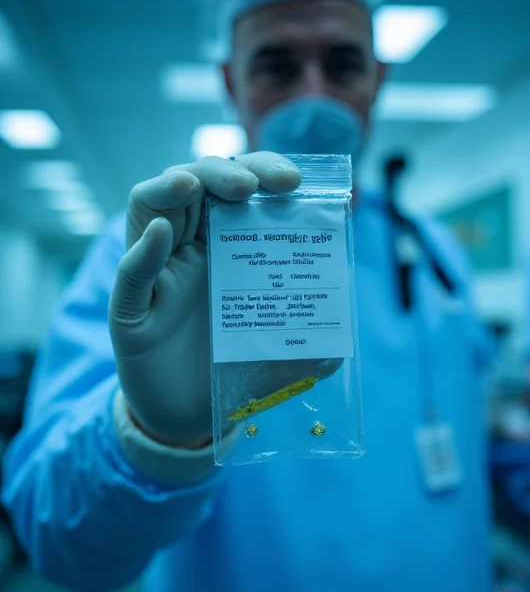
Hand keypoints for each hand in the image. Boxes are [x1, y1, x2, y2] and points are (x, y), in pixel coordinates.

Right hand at [108, 152, 302, 447]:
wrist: (189, 419)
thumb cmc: (231, 371)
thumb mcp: (277, 355)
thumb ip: (306, 347)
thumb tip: (338, 348)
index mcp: (227, 247)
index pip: (240, 191)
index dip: (262, 173)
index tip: (293, 182)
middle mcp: (188, 249)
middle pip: (195, 184)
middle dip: (223, 172)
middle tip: (250, 185)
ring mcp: (156, 274)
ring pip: (149, 207)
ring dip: (171, 186)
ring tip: (192, 184)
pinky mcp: (130, 310)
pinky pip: (130, 274)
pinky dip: (142, 251)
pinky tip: (160, 234)